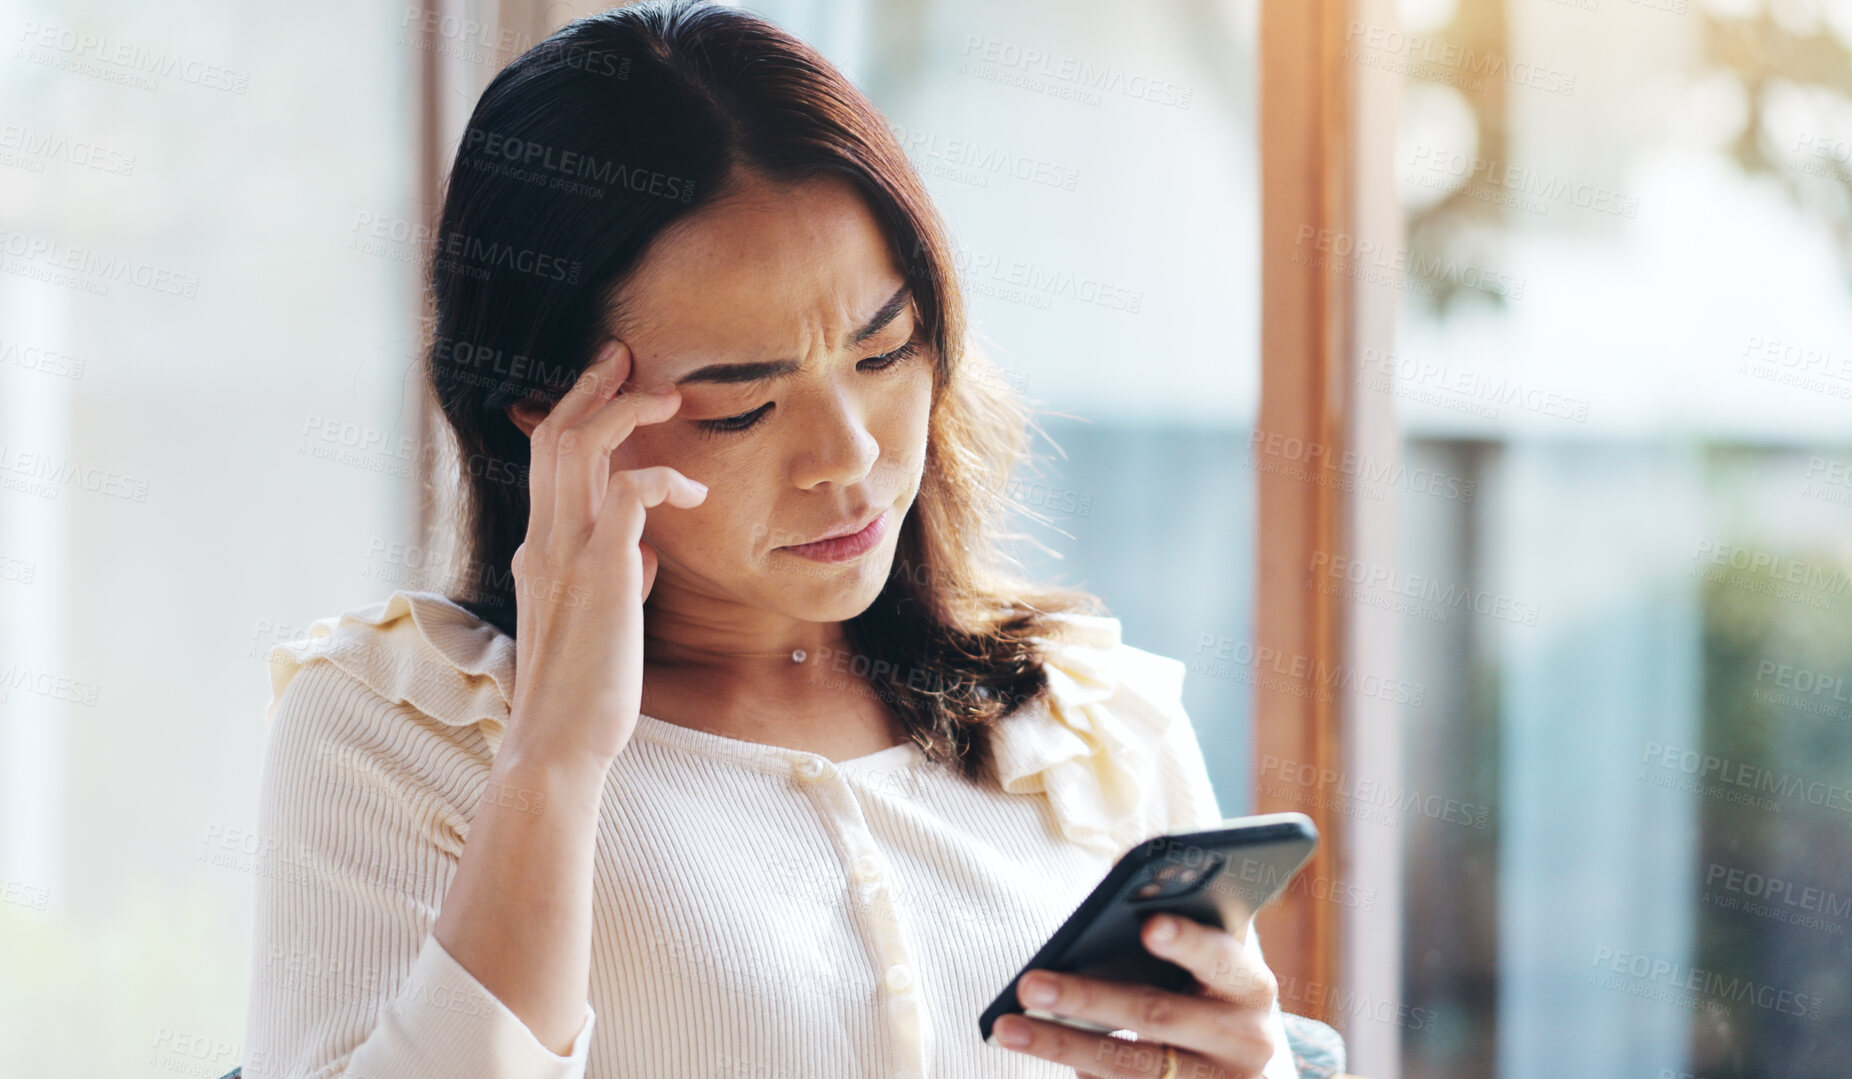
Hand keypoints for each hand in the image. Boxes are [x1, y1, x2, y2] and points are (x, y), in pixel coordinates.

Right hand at [502, 338, 706, 769]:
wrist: (560, 744)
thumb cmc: (584, 692)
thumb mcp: (599, 621)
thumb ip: (615, 577)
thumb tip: (645, 555)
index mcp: (541, 548)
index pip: (547, 459)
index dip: (574, 411)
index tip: (609, 382)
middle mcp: (545, 540)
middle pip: (555, 435)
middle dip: (592, 387)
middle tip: (627, 356)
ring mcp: (567, 553)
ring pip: (581, 447)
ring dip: (624, 412)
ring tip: (666, 396)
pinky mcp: (602, 572)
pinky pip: (629, 493)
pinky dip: (662, 477)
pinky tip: (694, 492)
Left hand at [992, 914, 1284, 1078]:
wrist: (1245, 1070)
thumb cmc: (1212, 992)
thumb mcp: (1212, 959)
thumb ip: (1181, 921)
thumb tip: (1118, 881)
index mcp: (1251, 988)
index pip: (1222, 960)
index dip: (1189, 942)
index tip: (1149, 926)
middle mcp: (1244, 1042)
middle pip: (1158, 1018)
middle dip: (1089, 999)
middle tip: (1032, 984)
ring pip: (1131, 1067)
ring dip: (1063, 1045)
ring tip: (1010, 1027)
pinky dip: (1082, 1072)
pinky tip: (1043, 1051)